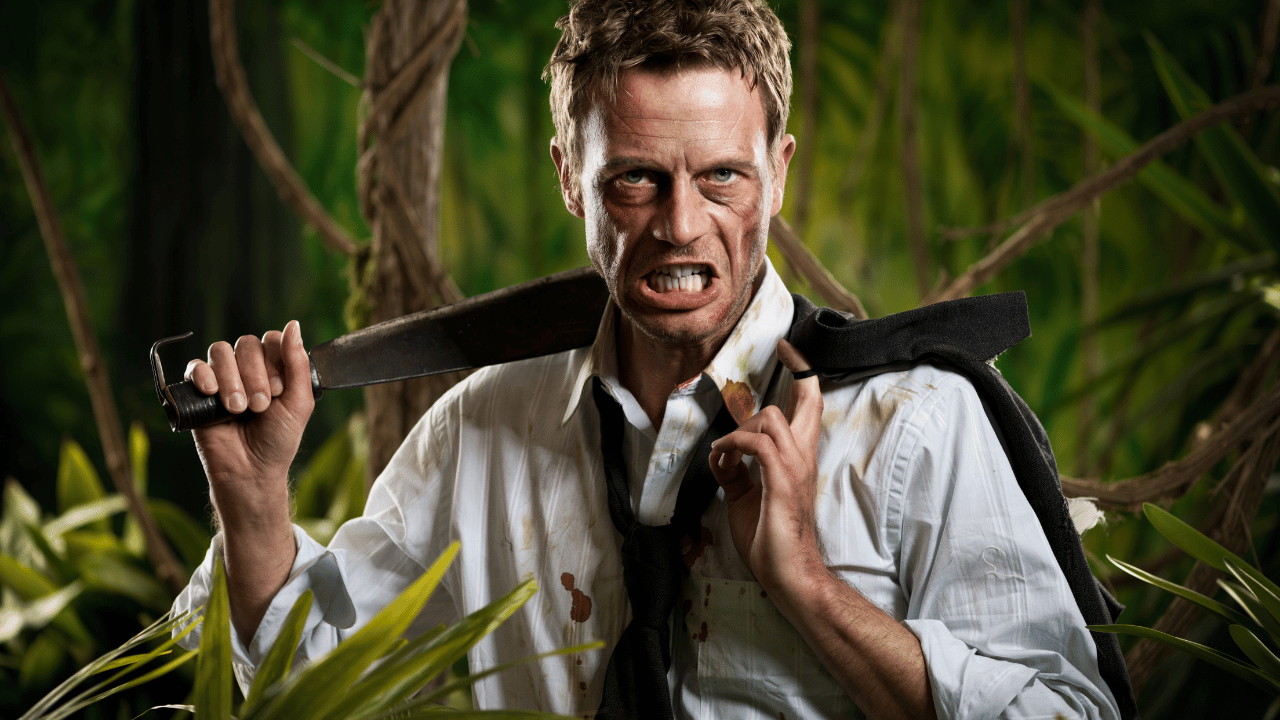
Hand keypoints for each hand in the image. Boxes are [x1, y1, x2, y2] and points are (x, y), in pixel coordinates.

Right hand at [183, 321, 313, 499]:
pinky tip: (211, 393)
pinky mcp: (197, 392)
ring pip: (220, 351)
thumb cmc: (278, 440)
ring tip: (238, 408)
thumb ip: (297, 363)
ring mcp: (222, 378)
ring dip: (231, 378)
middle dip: (254, 375)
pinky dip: (203, 376)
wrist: (251, 471)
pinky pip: (194, 367)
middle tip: (260, 406)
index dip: (274, 360)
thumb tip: (293, 324)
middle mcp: (247, 369)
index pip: (271, 340)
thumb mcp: (299, 403)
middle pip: (246, 344)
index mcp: (274, 368)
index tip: (279, 391)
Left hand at [709, 338, 824, 590]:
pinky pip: (755, 442)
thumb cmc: (770, 539)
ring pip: (771, 417)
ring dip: (740, 428)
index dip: (802, 373)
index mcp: (799, 458)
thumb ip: (734, 473)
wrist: (787, 573)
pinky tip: (722, 461)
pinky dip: (732, 446)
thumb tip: (719, 456)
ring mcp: (795, 467)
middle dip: (794, 370)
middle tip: (778, 353)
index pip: (810, 406)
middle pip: (807, 400)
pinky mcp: (781, 480)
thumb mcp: (745, 497)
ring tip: (724, 453)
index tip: (789, 349)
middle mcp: (802, 456)